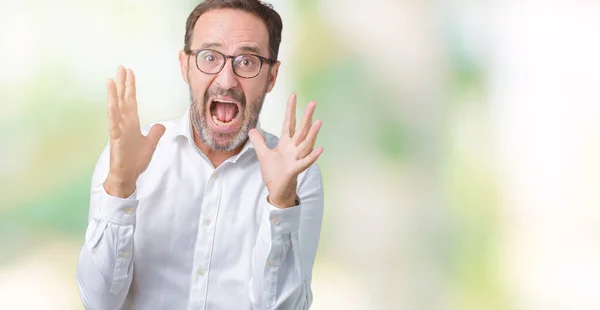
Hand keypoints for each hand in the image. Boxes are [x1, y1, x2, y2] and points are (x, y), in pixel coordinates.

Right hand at [104, 66, 165, 197]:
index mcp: (132, 123)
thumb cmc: (136, 161)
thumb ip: (155, 133)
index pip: (131, 101)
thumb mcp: (150, 144)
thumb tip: (161, 125)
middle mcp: (124, 123)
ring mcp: (118, 129)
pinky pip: (113, 123)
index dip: (131, 87)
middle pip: (123, 99)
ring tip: (112, 79)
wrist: (128, 175)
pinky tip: (111, 102)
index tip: (130, 73)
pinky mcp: (116, 138)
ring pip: (115, 108)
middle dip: (122, 83)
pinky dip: (112, 112)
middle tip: (121, 67)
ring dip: (114, 93)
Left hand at [248, 93, 323, 207]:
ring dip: (312, 133)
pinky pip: (305, 162)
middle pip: (300, 129)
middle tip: (313, 102)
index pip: (288, 123)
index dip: (290, 109)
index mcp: (285, 143)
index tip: (293, 95)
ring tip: (319, 121)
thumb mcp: (263, 154)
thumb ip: (259, 141)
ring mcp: (296, 158)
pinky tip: (320, 149)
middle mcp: (293, 148)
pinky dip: (312, 156)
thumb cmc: (274, 173)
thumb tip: (252, 129)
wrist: (277, 191)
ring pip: (305, 143)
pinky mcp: (295, 169)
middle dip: (306, 116)